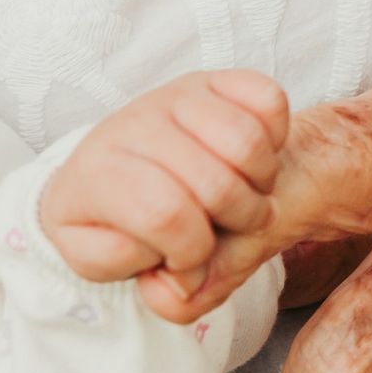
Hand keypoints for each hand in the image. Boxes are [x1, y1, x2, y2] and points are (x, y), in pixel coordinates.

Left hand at [40, 70, 289, 317]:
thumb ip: (165, 294)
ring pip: (247, 141)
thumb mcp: (139, 270)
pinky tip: (252, 158)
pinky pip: (269, 101)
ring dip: (262, 183)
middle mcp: (131, 125)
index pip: (163, 214)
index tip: (188, 259)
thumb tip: (184, 282)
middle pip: (215, 183)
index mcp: (93, 177)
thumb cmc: (138, 224)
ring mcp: (176, 95)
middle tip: (229, 226)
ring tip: (244, 192)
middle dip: (239, 221)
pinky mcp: (215, 78)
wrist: (137, 167)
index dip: (191, 250)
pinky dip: (277, 137)